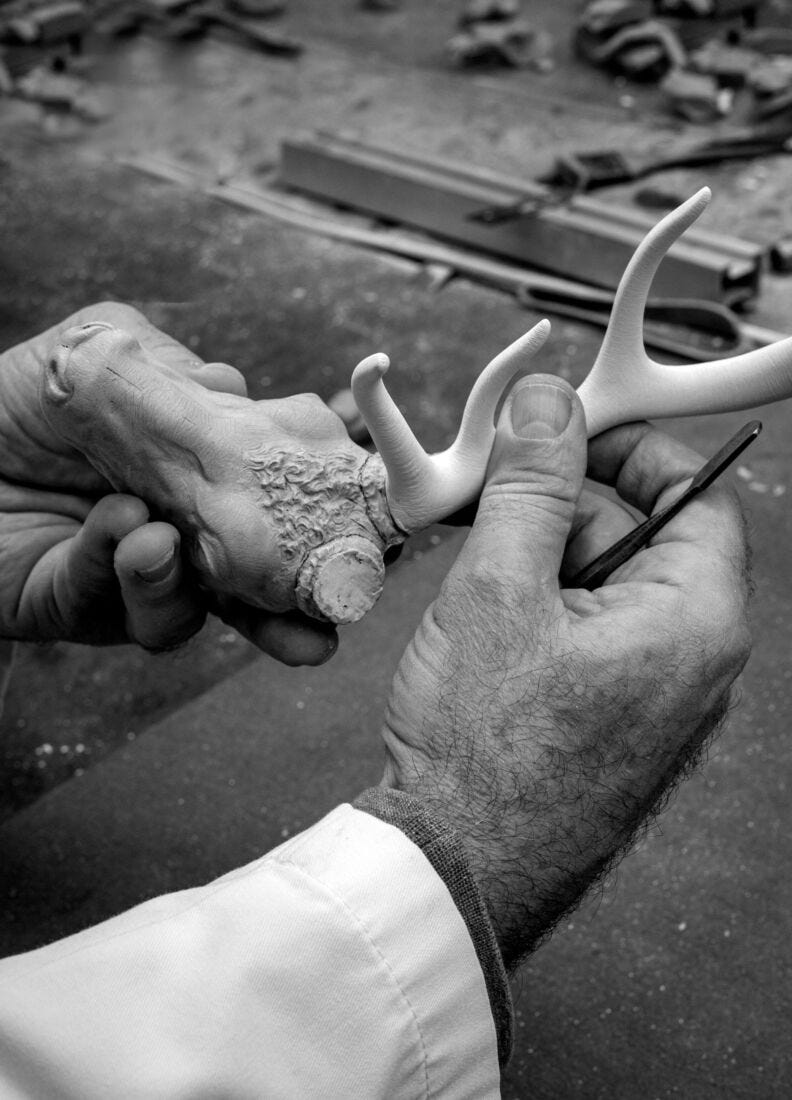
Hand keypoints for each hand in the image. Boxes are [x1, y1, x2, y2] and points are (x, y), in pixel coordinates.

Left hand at [0, 303, 336, 662]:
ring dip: (203, 585)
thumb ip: (175, 369)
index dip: (321, 518)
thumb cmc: (21, 396)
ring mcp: (138, 577)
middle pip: (259, 580)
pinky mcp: (90, 610)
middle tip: (331, 612)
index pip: (272, 500)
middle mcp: (182, 529)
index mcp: (197, 472)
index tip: (367, 525)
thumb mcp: (100, 349)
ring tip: (167, 544)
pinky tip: (132, 534)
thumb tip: (237, 394)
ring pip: (198, 608)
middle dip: (301, 605)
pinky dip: (136, 575)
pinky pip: (131, 609)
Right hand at [380, 376, 751, 966]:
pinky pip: (584, 634)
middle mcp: (692, 661)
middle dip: (559, 509)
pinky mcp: (609, 721)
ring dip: (535, 561)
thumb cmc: (484, 751)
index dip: (627, 447)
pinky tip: (479, 626)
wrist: (454, 873)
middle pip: (639, 535)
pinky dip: (534, 610)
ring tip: (468, 582)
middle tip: (484, 505)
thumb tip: (548, 404)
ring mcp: (651, 697)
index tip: (561, 434)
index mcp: (696, 620)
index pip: (695, 492)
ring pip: (600, 585)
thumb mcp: (498, 588)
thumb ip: (531, 485)